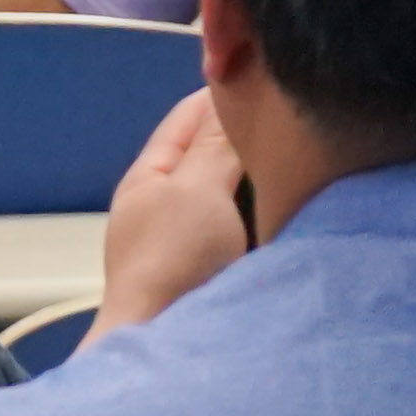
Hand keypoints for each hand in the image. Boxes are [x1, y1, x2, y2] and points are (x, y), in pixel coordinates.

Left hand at [94, 83, 251, 333]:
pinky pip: (232, 227)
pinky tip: (267, 211)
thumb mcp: (193, 192)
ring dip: (241, 177)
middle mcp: (159, 206)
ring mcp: (180, 239)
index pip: (182, 123)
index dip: (212, 98)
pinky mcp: (204, 269)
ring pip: (219, 193)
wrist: (164, 339)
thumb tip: (226, 109)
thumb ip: (212, 150)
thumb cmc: (167, 266)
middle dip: (232, 137)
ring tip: (270, 157)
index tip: (244, 76)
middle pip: (202, 157)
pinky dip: (249, 212)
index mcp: (146, 178)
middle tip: (270, 115)